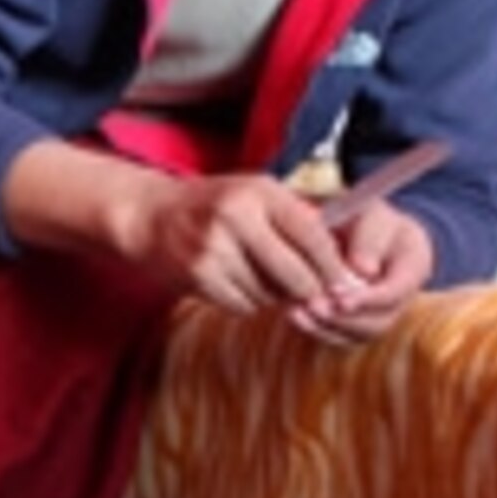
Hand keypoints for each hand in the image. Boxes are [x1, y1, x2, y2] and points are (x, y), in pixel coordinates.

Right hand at [123, 170, 356, 316]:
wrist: (151, 216)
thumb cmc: (213, 205)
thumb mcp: (254, 193)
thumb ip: (295, 217)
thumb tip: (341, 259)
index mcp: (258, 192)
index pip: (311, 235)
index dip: (332, 265)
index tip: (345, 283)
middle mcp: (236, 217)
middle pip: (294, 273)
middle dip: (310, 291)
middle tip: (316, 297)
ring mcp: (214, 248)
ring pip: (269, 294)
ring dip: (274, 296)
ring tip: (261, 277)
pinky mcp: (198, 276)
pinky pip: (243, 305)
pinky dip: (247, 301)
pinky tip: (236, 282)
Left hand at [287, 201, 435, 346]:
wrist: (355, 227)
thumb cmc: (365, 215)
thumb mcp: (370, 213)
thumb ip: (370, 237)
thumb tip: (363, 269)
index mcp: (414, 263)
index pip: (398, 291)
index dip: (371, 299)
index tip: (341, 299)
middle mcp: (402, 296)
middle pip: (380, 321)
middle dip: (345, 319)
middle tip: (315, 307)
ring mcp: (381, 313)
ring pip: (358, 334)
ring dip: (326, 327)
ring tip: (296, 311)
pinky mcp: (358, 322)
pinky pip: (341, 336)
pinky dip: (317, 329)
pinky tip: (294, 314)